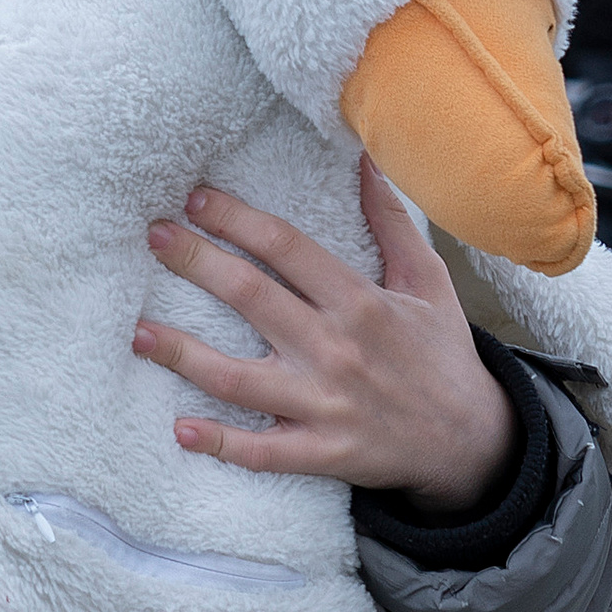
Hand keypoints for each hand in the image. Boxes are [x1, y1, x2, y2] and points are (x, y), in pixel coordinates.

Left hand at [135, 157, 516, 511]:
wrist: (473, 440)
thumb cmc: (442, 354)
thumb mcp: (428, 281)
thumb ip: (391, 221)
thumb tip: (365, 159)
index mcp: (361, 302)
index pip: (287, 249)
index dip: (238, 220)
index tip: (195, 199)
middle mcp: (336, 348)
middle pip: (252, 297)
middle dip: (197, 262)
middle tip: (153, 236)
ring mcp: (325, 404)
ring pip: (239, 377)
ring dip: (184, 355)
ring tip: (138, 333)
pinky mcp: (322, 452)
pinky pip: (262, 451)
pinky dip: (221, 443)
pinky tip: (180, 429)